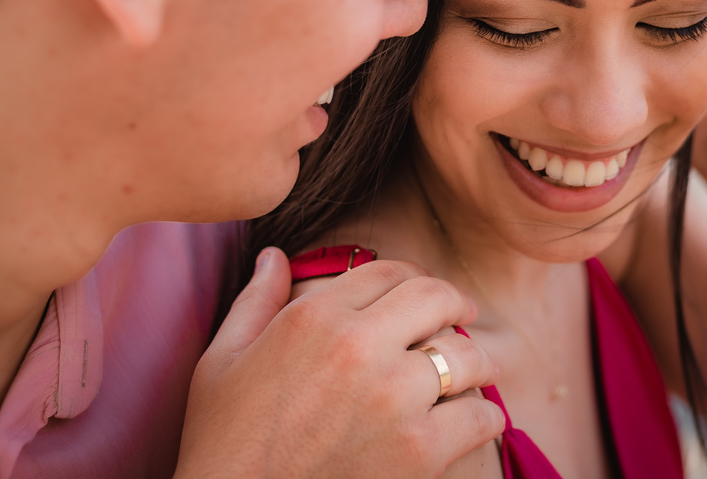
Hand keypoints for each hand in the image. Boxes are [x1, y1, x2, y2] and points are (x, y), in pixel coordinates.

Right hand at [175, 247, 504, 478]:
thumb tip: (274, 256)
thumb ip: (255, 300)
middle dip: (455, 306)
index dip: (413, 279)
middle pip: (437, 298)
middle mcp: (359, 346)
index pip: (390, 271)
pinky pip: (479, 416)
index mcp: (315, 316)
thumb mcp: (222, 361)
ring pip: (465, 355)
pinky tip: (475, 419)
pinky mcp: (419, 450)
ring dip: (475, 361)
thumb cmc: (223, 442)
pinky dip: (485, 416)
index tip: (424, 298)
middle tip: (464, 319)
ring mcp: (394, 398)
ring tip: (476, 370)